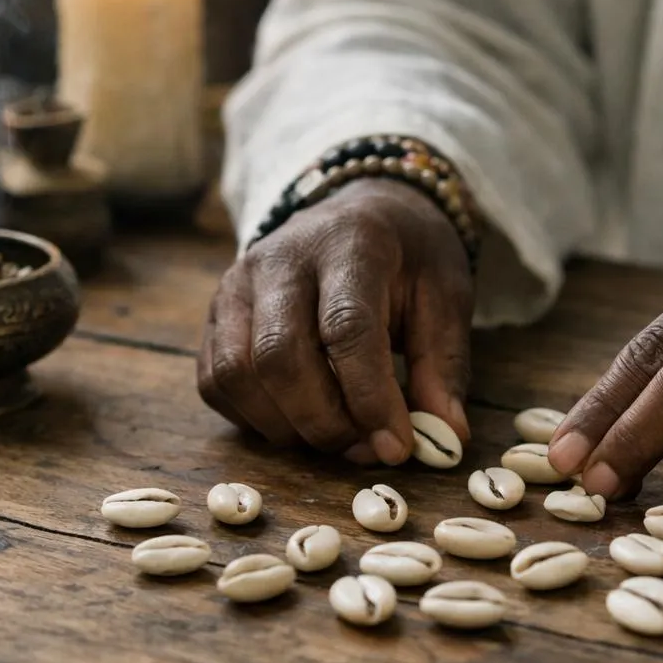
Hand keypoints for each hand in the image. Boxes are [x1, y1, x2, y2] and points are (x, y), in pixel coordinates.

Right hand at [198, 178, 472, 462]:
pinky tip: (296, 421)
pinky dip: (253, 419)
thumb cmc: (408, 260)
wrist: (360, 214)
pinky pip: (216, 381)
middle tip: (365, 448)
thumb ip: (444, 366)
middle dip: (324, 422)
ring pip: (237, 374)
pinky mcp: (216, 313)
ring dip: (285, 426)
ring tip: (335, 436)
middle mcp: (280, 259)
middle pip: (279, 356)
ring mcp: (237, 284)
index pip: (346, 329)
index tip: (396, 446)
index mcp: (349, 244)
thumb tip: (446, 439)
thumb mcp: (446, 297)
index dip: (370, 398)